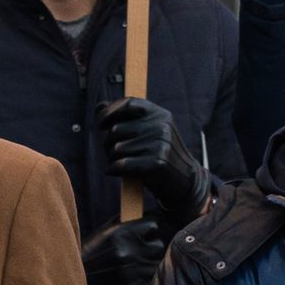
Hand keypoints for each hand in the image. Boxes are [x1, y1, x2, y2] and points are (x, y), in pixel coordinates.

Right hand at [81, 218, 164, 284]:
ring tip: (130, 265)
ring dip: (146, 264)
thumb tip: (149, 211)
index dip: (149, 229)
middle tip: (139, 250)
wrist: (71, 280)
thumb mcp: (104, 232)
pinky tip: (127, 278)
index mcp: (122, 234)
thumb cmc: (90, 252)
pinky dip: (141, 280)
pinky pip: (149, 282)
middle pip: (158, 246)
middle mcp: (129, 252)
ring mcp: (132, 273)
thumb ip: (126, 221)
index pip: (153, 225)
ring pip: (155, 265)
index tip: (145, 233)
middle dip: (150, 247)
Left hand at [96, 97, 212, 221]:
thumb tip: (100, 106)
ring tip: (121, 164)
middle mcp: (161, 126)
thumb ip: (125, 117)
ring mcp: (160, 144)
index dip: (109, 113)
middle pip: (116, 130)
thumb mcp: (148, 131)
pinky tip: (115, 172)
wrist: (185, 181)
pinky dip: (113, 169)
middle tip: (114, 153)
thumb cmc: (161, 154)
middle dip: (108, 143)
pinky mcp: (157, 163)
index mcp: (160, 114)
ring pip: (116, 148)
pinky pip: (121, 164)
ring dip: (112, 159)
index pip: (128, 104)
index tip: (100, 125)